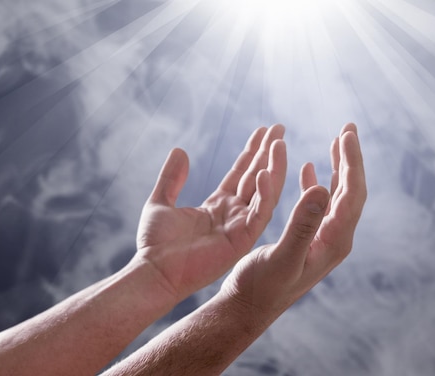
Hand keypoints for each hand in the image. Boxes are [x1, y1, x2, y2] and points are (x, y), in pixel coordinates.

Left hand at [133, 125, 286, 299]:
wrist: (154, 271)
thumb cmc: (155, 244)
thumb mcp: (160, 202)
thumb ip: (171, 178)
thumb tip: (180, 150)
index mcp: (217, 206)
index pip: (241, 174)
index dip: (252, 152)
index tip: (264, 131)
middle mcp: (233, 215)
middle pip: (256, 178)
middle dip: (268, 153)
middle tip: (279, 128)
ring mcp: (240, 227)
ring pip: (264, 192)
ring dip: (274, 167)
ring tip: (279, 143)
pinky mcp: (242, 240)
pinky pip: (259, 214)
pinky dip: (265, 194)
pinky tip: (265, 172)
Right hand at [220, 123, 366, 317]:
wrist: (248, 308)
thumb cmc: (262, 288)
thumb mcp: (282, 256)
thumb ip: (302, 224)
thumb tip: (322, 188)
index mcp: (334, 241)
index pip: (352, 194)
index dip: (351, 162)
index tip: (346, 133)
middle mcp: (335, 239)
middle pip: (351, 191)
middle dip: (350, 158)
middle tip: (348, 128)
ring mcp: (323, 238)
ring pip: (337, 196)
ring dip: (338, 167)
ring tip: (337, 141)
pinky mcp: (309, 238)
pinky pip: (320, 205)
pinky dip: (317, 183)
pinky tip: (309, 170)